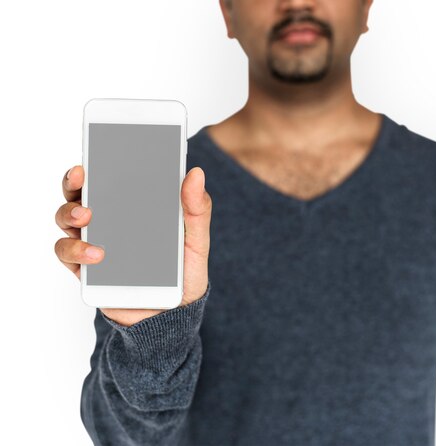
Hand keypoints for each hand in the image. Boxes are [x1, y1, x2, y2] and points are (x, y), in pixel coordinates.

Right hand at [55, 165, 212, 326]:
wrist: (174, 318)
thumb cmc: (184, 273)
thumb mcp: (196, 240)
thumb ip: (197, 209)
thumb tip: (196, 173)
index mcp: (133, 208)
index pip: (111, 178)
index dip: (99, 161)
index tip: (97, 148)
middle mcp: (109, 222)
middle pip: (80, 194)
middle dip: (74, 182)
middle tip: (81, 176)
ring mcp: (94, 244)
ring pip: (67, 221)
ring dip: (70, 214)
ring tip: (87, 218)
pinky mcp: (87, 272)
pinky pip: (68, 255)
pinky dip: (76, 251)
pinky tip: (97, 254)